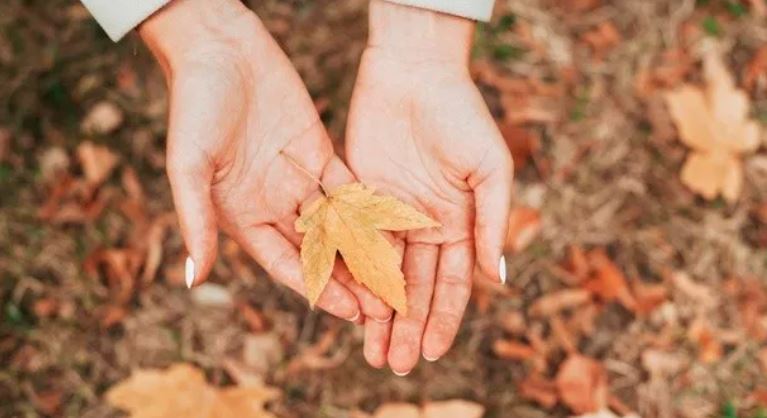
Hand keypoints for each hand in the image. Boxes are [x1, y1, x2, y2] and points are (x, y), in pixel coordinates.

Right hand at [139, 0, 390, 321]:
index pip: (287, 265)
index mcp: (243, 215)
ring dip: (365, 251)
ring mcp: (299, 179)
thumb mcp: (190, 165)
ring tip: (396, 276)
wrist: (220, 48)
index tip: (349, 313)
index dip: (318, 290)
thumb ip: (196, 218)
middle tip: (385, 306)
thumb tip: (195, 276)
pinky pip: (349, 188)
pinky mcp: (320, 152)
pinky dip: (371, 210)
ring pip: (340, 226)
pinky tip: (397, 228)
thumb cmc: (194, 104)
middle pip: (319, 253)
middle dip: (350, 280)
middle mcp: (274, 204)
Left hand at [346, 0, 512, 373]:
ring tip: (369, 350)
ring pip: (382, 275)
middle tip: (393, 363)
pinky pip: (353, 243)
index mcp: (459, 223)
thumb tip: (498, 277)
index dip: (443, 320)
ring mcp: (388, 214)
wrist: (414, 71)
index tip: (431, 352)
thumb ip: (491, 222)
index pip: (452, 284)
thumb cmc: (461, 115)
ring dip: (377, 314)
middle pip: (415, 288)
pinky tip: (345, 304)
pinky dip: (350, 275)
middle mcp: (423, 226)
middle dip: (406, 327)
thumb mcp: (489, 169)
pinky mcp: (357, 197)